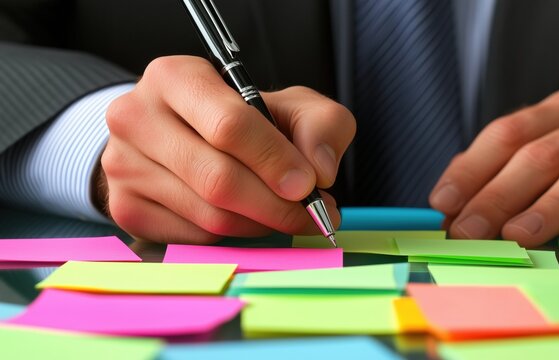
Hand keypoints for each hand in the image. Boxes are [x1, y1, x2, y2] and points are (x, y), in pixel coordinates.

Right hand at [98, 56, 354, 243]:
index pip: (228, 125)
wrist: (179, 135)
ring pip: (209, 214)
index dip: (275, 160)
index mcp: (175, 77)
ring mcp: (122, 165)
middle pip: (217, 178)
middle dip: (276, 204)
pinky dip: (232, 234)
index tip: (310, 185)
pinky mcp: (125, 207)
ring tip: (286, 213)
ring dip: (261, 222)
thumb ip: (320, 125)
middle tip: (312, 214)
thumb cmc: (241, 118)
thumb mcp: (289, 105)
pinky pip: (194, 236)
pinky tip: (247, 216)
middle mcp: (136, 117)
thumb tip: (320, 171)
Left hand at [429, 86, 558, 246]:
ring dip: (551, 205)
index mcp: (557, 111)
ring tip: (520, 235)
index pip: (505, 134)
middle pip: (538, 154)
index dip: (472, 169)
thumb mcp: (547, 151)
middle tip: (469, 231)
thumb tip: (450, 209)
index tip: (443, 203)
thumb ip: (500, 173)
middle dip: (498, 196)